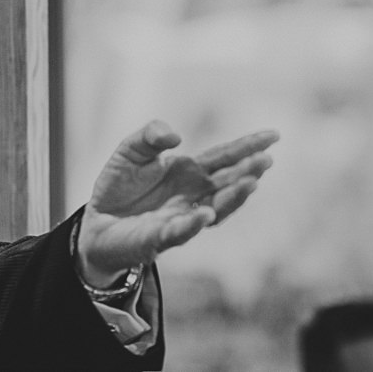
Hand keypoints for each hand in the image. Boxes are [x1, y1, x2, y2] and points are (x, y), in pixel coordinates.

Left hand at [76, 120, 277, 284]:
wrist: (98, 219)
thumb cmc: (120, 184)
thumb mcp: (131, 150)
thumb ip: (150, 135)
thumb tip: (176, 136)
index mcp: (190, 172)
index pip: (224, 157)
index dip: (248, 147)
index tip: (274, 135)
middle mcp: (193, 195)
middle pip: (227, 183)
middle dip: (248, 172)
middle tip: (266, 160)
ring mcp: (181, 218)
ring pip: (215, 209)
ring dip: (233, 198)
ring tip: (251, 184)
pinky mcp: (160, 237)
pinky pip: (180, 231)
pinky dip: (194, 223)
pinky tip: (206, 213)